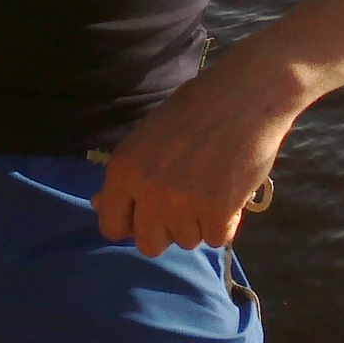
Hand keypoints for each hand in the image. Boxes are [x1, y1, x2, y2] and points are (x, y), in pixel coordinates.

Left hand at [92, 42, 298, 257]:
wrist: (245, 97)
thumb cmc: (195, 112)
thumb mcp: (147, 138)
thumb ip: (126, 176)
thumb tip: (98, 204)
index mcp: (123, 169)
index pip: (111, 226)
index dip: (132, 223)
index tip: (149, 212)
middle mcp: (148, 190)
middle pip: (148, 245)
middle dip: (167, 230)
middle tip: (185, 203)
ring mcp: (182, 203)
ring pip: (186, 241)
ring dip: (199, 223)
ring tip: (212, 186)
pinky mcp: (217, 212)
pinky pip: (217, 239)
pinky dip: (226, 222)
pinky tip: (230, 191)